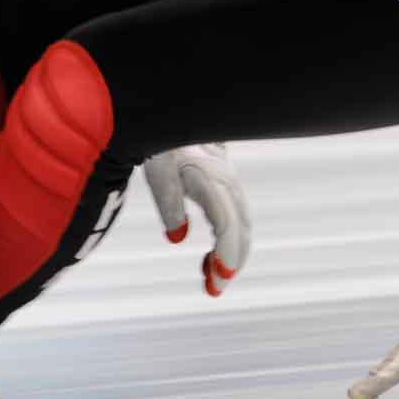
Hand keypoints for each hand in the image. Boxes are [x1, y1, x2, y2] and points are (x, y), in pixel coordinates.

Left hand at [140, 143, 250, 295]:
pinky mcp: (221, 178)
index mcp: (213, 182)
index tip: (218, 281)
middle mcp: (226, 182)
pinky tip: (210, 255)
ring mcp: (227, 179)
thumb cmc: (161, 138)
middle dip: (231, 263)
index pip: (228, 227)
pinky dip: (224, 238)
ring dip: (228, 253)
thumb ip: (170, 204)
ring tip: (209, 277)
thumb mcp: (159, 172)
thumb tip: (178, 238)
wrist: (170, 108)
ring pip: (237, 223)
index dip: (227, 256)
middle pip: (239, 230)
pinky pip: (230, 213)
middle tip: (213, 290)